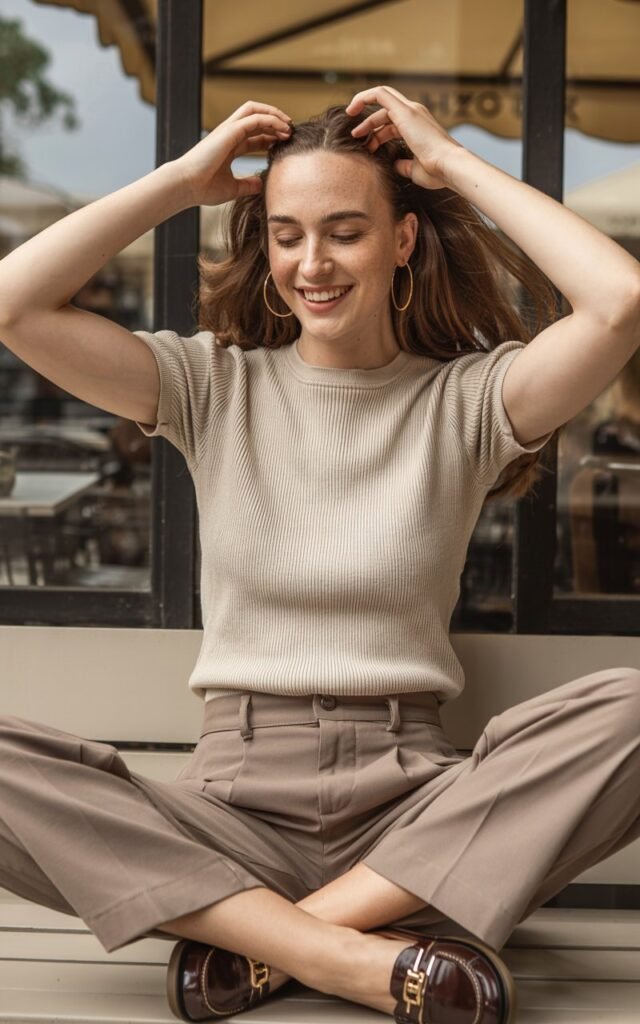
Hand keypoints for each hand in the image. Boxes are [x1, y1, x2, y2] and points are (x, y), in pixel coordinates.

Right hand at [173, 101, 292, 206]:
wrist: (186, 186)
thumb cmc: (203, 188)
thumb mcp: (233, 188)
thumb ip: (248, 184)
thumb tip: (261, 185)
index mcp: (229, 145)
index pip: (254, 134)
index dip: (271, 136)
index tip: (285, 144)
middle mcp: (229, 134)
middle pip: (256, 116)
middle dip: (275, 121)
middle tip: (291, 132)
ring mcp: (228, 130)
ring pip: (255, 110)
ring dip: (275, 115)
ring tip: (290, 127)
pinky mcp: (229, 130)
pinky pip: (255, 118)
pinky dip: (271, 120)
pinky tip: (283, 130)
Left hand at [345, 85, 463, 189]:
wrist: (449, 167)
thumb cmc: (437, 172)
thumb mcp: (415, 170)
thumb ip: (404, 165)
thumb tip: (396, 165)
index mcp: (419, 127)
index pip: (393, 122)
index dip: (377, 130)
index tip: (366, 142)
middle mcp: (416, 114)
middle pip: (386, 111)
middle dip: (369, 123)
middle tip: (357, 138)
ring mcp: (411, 110)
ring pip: (382, 101)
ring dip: (365, 117)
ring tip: (354, 135)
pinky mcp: (405, 111)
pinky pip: (379, 94)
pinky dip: (363, 97)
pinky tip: (351, 110)